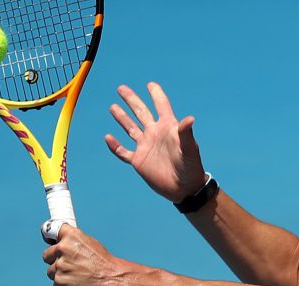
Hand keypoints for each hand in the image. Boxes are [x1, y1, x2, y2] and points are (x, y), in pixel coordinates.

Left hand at [42, 224, 120, 285]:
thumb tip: (64, 246)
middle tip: (70, 265)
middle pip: (47, 255)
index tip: (48, 240)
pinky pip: (56, 284)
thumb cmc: (105, 263)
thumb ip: (74, 243)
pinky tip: (77, 285)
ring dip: (60, 275)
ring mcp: (59, 266)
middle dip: (55, 260)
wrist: (113, 279)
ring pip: (51, 271)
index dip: (48, 237)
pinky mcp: (59, 282)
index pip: (48, 230)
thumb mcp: (91, 244)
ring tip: (78, 277)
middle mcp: (63, 248)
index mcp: (71, 235)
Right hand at [106, 82, 206, 202]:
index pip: (161, 105)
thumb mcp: (189, 148)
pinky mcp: (139, 160)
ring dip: (122, 118)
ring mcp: (146, 147)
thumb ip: (186, 133)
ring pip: (130, 128)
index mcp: (168, 127)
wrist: (184, 188)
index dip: (156, 94)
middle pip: (140, 112)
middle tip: (121, 88)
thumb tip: (190, 118)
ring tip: (113, 106)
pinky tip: (108, 137)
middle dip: (131, 100)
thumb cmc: (191, 167)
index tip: (150, 84)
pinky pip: (123, 152)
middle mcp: (155, 134)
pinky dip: (115, 146)